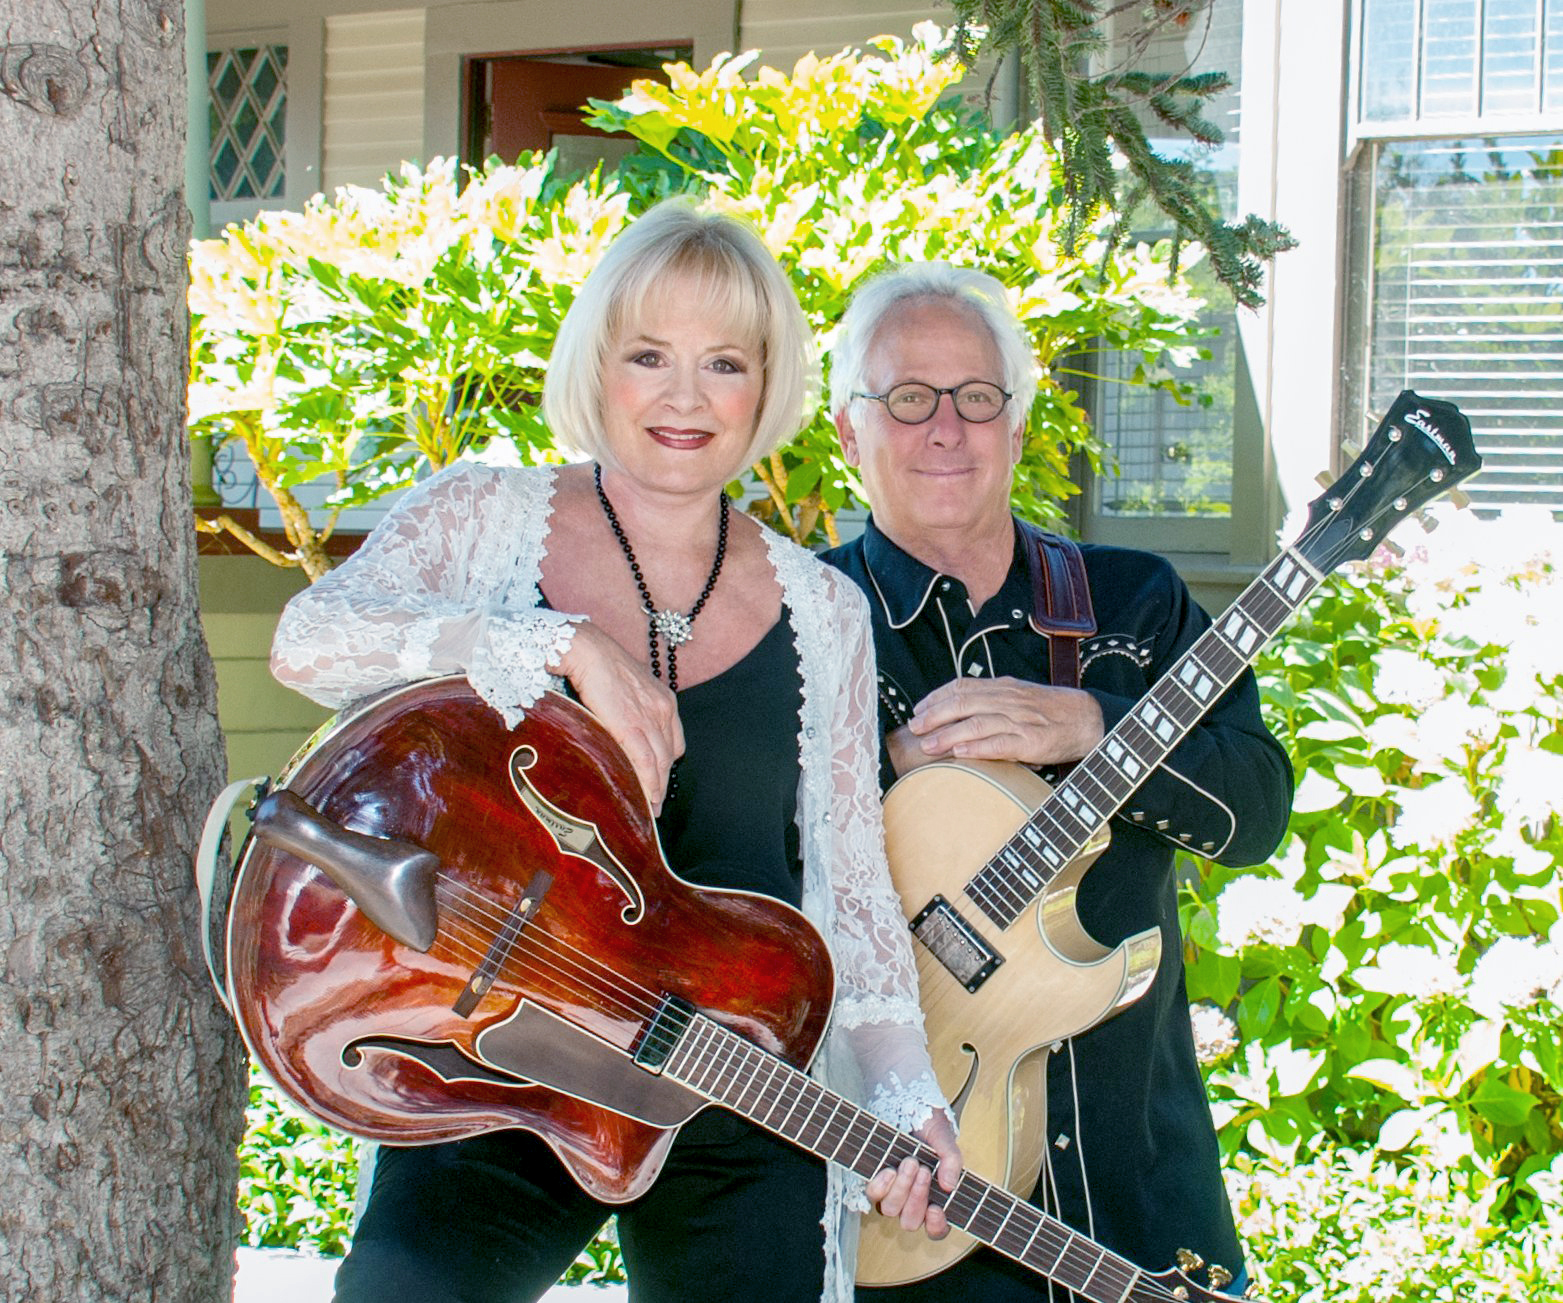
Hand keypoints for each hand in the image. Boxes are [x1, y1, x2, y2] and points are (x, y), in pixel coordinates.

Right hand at [554, 622, 682, 812]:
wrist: (586, 649)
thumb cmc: (598, 665)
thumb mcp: (627, 688)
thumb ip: (632, 711)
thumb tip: (622, 735)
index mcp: (664, 701)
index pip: (672, 742)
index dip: (666, 767)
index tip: (658, 784)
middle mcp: (663, 710)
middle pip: (668, 757)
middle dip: (662, 784)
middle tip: (655, 808)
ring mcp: (650, 717)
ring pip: (659, 763)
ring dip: (654, 790)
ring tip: (648, 810)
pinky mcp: (631, 725)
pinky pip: (644, 761)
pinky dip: (645, 783)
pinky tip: (643, 798)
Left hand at [865, 1110, 960, 1238]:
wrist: (906, 1106)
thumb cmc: (929, 1128)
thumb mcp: (944, 1140)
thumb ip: (952, 1161)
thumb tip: (950, 1186)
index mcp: (934, 1198)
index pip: (937, 1229)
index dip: (936, 1226)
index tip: (936, 1208)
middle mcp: (911, 1201)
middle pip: (910, 1222)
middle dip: (917, 1197)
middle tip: (924, 1171)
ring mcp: (892, 1193)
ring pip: (891, 1209)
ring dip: (902, 1187)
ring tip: (910, 1162)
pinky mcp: (876, 1181)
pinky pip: (874, 1195)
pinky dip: (882, 1185)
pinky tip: (890, 1170)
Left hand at [902, 676, 1103, 769]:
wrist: (1087, 719)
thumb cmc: (1050, 711)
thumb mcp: (1018, 696)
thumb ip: (992, 700)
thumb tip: (959, 711)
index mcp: (1004, 688)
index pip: (963, 686)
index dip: (937, 697)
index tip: (918, 709)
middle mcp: (1008, 700)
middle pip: (963, 703)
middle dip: (934, 715)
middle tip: (914, 728)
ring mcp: (1020, 720)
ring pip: (977, 723)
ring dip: (947, 734)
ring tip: (928, 745)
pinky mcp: (1031, 741)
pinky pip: (1000, 744)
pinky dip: (977, 747)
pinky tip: (959, 752)